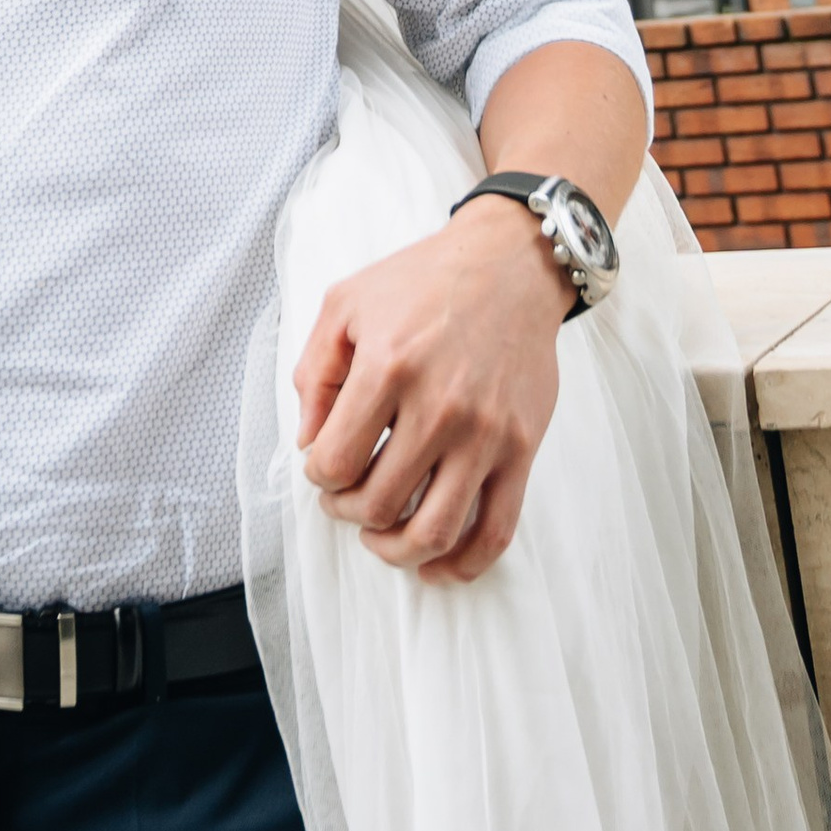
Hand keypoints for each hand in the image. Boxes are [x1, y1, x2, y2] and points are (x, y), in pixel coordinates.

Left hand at [292, 197, 568, 583]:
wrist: (510, 265)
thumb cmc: (421, 282)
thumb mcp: (345, 303)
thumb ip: (314, 373)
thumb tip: (308, 443)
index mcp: (388, 367)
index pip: (335, 462)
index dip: (318, 477)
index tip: (322, 466)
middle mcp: (439, 407)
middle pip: (379, 503)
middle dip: (348, 512)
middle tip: (345, 498)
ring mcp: (486, 434)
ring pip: (434, 531)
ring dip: (395, 548)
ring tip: (380, 534)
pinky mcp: (522, 449)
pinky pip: (496, 531)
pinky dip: (462, 565)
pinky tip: (434, 565)